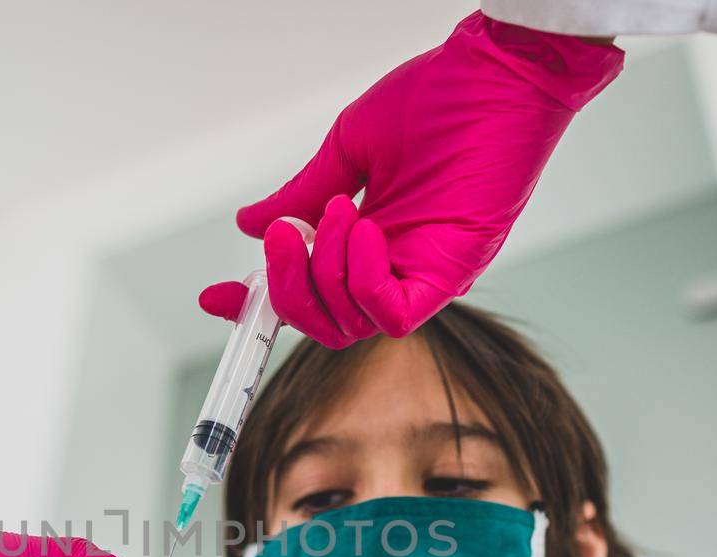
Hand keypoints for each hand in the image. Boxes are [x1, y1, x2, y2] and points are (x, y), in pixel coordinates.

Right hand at [199, 14, 621, 346]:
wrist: (499, 71)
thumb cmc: (440, 98)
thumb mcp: (350, 149)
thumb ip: (301, 193)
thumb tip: (250, 223)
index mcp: (368, 241)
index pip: (310, 292)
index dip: (260, 303)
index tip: (217, 295)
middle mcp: (394, 267)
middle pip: (324, 323)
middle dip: (286, 289)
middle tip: (281, 237)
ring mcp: (422, 274)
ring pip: (350, 324)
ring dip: (325, 272)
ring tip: (336, 210)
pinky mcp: (450, 273)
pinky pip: (394, 315)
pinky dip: (363, 283)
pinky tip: (363, 230)